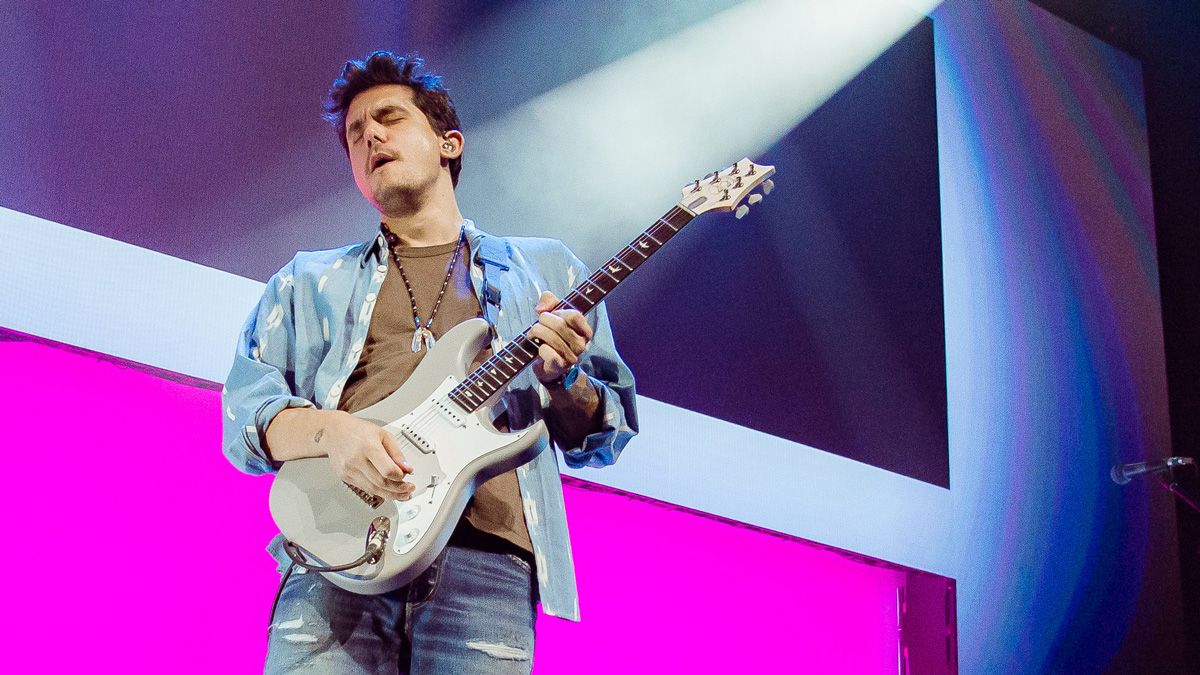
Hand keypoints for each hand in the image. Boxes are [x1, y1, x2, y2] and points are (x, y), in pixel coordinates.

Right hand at [268, 408, 414, 500]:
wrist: (333, 432)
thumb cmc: (357, 431)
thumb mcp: (382, 435)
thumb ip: (396, 453)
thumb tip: (407, 468)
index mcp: (368, 447)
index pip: (387, 470)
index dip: (400, 477)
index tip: (407, 476)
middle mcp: (357, 460)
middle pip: (381, 483)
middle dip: (398, 489)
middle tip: (409, 489)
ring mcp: (349, 470)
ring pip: (374, 489)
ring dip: (390, 494)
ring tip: (402, 493)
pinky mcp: (345, 477)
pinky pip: (365, 488)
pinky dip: (378, 491)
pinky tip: (387, 490)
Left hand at [529, 291, 592, 383]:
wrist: (548, 365)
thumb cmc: (552, 336)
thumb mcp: (553, 314)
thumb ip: (549, 301)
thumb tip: (541, 308)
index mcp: (584, 331)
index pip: (574, 315)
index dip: (558, 312)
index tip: (551, 315)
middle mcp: (581, 344)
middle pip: (560, 325)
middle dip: (543, 321)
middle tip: (537, 325)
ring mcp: (572, 356)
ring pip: (552, 338)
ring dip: (537, 333)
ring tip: (533, 335)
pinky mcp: (560, 366)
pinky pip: (547, 351)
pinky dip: (540, 348)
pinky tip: (540, 349)